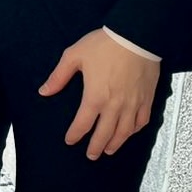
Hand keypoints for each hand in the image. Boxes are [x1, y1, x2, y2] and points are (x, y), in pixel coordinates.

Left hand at [42, 29, 160, 158]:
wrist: (137, 36)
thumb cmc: (104, 44)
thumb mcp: (73, 56)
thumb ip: (58, 77)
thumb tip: (44, 91)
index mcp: (95, 96)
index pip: (82, 124)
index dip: (75, 135)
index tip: (70, 141)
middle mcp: (115, 105)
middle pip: (105, 134)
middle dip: (96, 147)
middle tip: (91, 155)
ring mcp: (133, 103)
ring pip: (124, 131)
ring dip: (116, 143)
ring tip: (109, 150)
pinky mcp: (147, 98)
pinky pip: (142, 121)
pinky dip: (135, 130)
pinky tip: (129, 133)